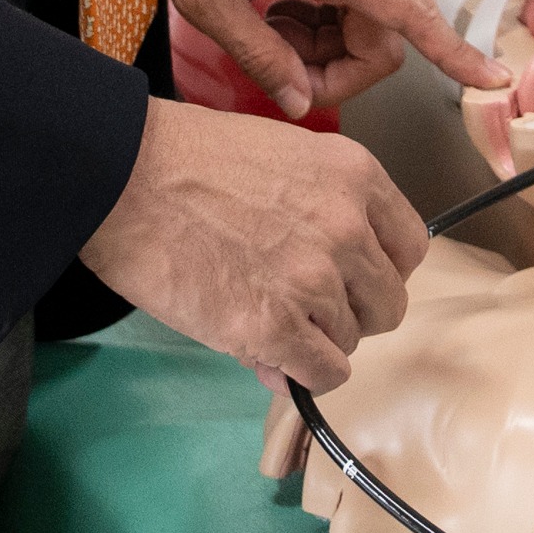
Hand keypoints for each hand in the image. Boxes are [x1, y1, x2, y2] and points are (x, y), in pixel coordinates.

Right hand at [77, 94, 431, 396]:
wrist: (123, 175)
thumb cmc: (187, 159)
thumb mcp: (280, 159)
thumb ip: (321, 217)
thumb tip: (334, 290)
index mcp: (354, 175)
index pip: (410, 247)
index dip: (379, 270)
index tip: (352, 278)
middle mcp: (347, 227)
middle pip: (389, 302)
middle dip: (352, 311)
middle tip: (308, 307)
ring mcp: (313, 280)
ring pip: (351, 340)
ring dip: (316, 339)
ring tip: (268, 316)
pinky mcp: (273, 327)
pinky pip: (323, 373)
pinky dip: (302, 374)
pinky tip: (271, 354)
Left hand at [146, 0, 507, 117]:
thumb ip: (257, 55)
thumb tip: (299, 103)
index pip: (412, 17)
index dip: (454, 55)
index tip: (494, 78)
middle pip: (381, 38)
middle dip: (335, 68)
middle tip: (276, 65)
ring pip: (366, 18)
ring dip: (325, 41)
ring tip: (266, 25)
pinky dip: (325, 14)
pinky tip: (279, 3)